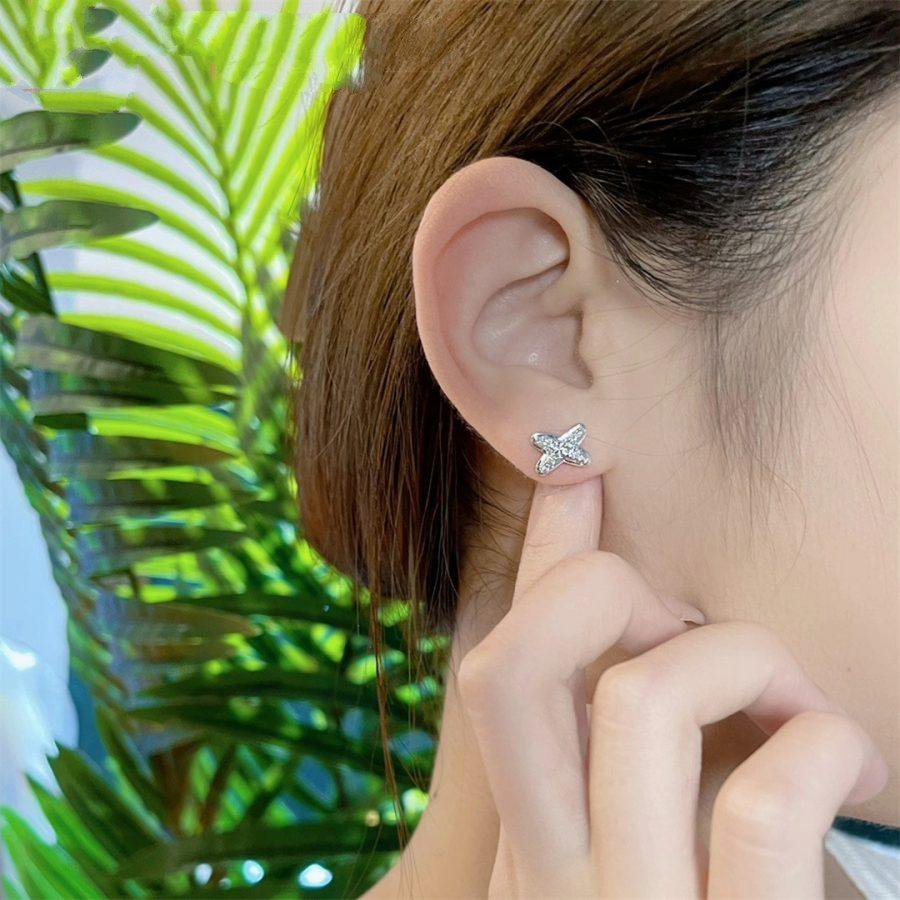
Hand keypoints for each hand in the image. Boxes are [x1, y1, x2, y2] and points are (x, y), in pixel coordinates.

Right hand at [457, 478, 887, 898]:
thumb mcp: (661, 836)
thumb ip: (642, 740)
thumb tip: (651, 619)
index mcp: (530, 839)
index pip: (501, 667)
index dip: (534, 552)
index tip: (574, 470)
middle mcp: (548, 873)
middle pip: (505, 668)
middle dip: (597, 586)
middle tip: (684, 616)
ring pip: (643, 698)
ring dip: (742, 659)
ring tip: (804, 708)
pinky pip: (760, 806)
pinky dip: (818, 746)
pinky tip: (847, 770)